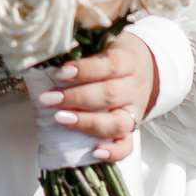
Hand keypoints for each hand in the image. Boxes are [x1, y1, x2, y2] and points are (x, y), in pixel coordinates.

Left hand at [35, 32, 158, 163]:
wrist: (148, 66)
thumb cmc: (115, 54)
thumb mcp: (104, 42)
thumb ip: (83, 48)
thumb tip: (48, 56)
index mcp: (129, 60)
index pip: (110, 65)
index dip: (84, 70)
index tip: (58, 73)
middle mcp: (134, 87)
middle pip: (109, 95)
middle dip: (75, 98)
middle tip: (48, 99)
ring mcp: (135, 111)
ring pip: (117, 123)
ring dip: (86, 123)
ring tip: (60, 119)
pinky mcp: (134, 129)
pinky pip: (127, 145)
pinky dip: (113, 152)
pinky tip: (95, 153)